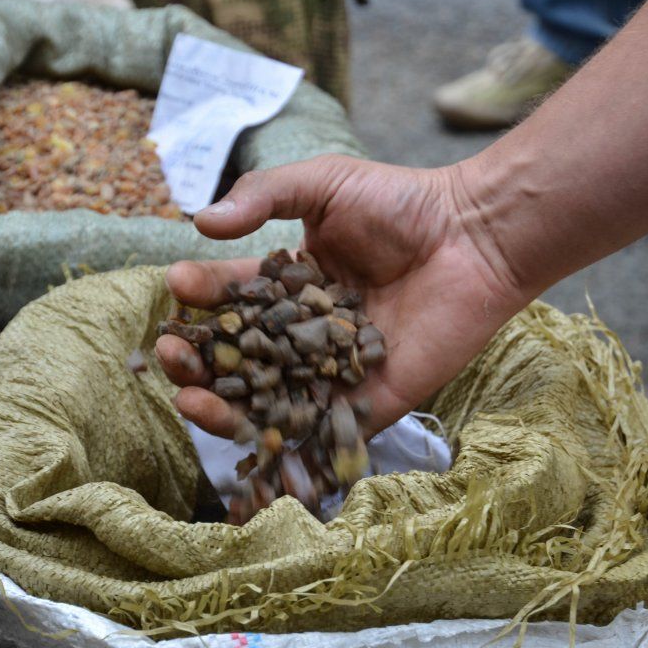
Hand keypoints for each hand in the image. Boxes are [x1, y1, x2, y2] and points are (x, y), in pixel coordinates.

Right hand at [154, 154, 528, 437]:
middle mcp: (304, 333)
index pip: (232, 298)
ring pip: (269, 402)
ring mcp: (334, 372)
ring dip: (227, 410)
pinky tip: (256, 465)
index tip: (176, 288)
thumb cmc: (402, 203)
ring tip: (194, 402)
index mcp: (289, 285)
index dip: (201, 296)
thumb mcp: (323, 183)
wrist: (474, 236)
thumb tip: (199, 221)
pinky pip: (325, 438)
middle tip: (173, 356)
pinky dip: (292, 461)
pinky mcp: (369, 403)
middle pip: (239, 357)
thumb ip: (263, 197)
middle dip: (199, 361)